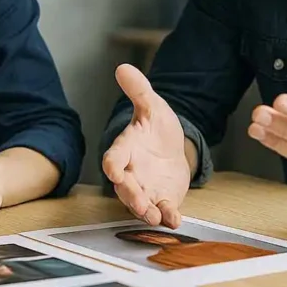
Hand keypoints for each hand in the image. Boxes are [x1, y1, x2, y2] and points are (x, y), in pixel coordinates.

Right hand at [102, 64, 190, 227]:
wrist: (172, 148)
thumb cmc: (155, 128)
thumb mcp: (152, 106)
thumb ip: (139, 90)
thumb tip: (123, 67)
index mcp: (126, 149)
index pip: (114, 157)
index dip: (112, 164)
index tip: (112, 169)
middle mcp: (131, 172)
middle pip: (125, 187)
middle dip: (131, 195)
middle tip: (138, 202)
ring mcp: (145, 189)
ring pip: (140, 204)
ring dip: (145, 211)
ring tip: (153, 217)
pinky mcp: (162, 200)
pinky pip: (162, 211)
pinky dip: (167, 216)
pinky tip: (174, 219)